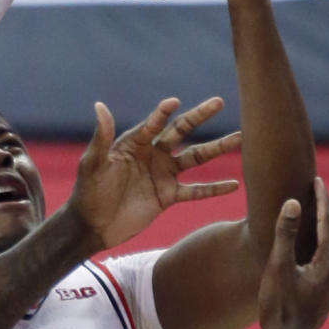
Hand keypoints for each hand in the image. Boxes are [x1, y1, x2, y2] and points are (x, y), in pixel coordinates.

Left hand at [67, 96, 240, 248]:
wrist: (92, 226)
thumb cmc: (88, 192)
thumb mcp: (93, 164)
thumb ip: (101, 137)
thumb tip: (99, 105)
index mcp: (134, 143)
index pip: (153, 123)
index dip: (163, 113)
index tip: (174, 102)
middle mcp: (153, 154)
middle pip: (181, 132)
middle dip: (199, 116)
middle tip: (218, 102)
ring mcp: (163, 175)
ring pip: (195, 158)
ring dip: (217, 148)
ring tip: (240, 138)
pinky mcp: (168, 196)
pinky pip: (196, 191)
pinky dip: (214, 189)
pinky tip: (233, 184)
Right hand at [256, 177, 328, 328]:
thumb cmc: (279, 307)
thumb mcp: (278, 267)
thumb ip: (285, 234)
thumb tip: (293, 203)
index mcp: (328, 264)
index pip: (328, 223)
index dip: (323, 200)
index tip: (317, 181)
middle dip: (328, 211)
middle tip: (319, 191)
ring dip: (326, 229)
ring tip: (316, 214)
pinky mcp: (325, 296)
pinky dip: (323, 245)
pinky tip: (312, 248)